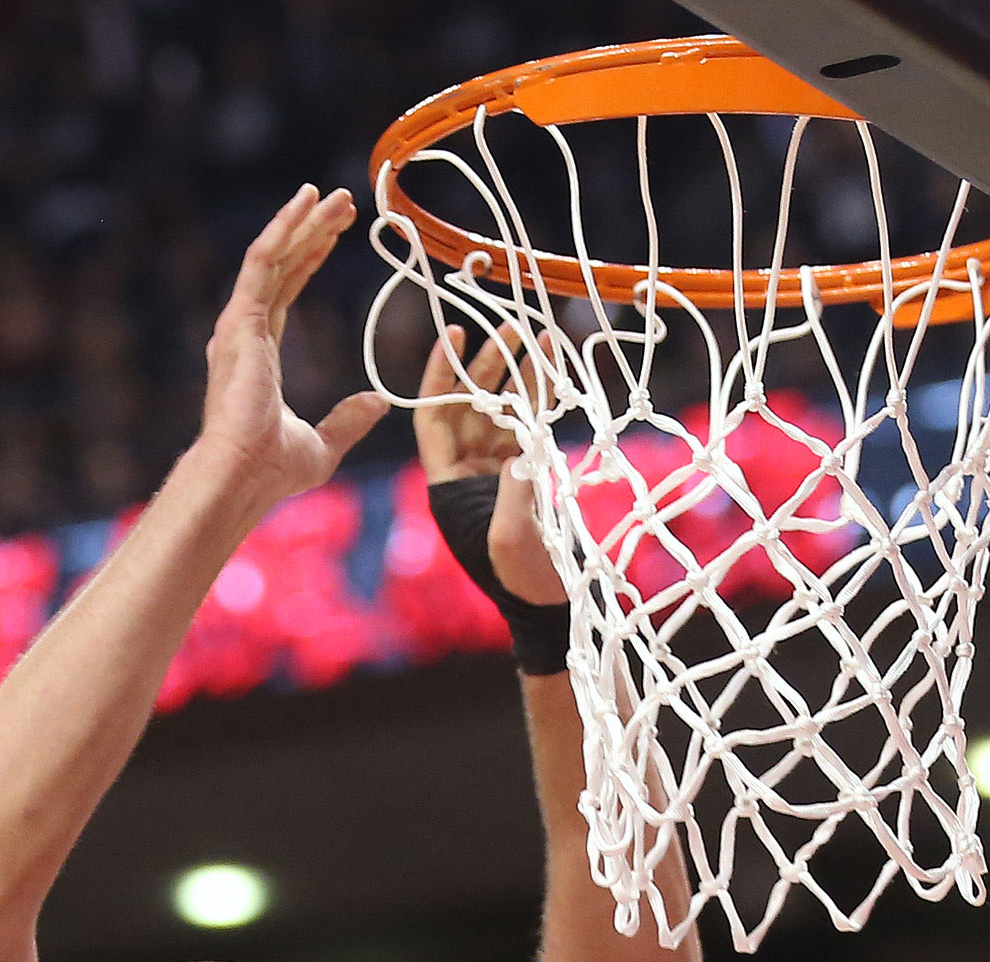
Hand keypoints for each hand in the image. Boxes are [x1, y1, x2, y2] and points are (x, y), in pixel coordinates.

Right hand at [195, 186, 387, 512]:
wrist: (243, 476)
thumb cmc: (271, 470)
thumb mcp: (323, 443)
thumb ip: (348, 420)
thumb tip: (379, 402)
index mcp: (258, 353)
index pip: (286, 291)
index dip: (310, 259)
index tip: (336, 234)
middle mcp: (244, 332)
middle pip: (281, 265)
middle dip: (310, 229)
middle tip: (342, 201)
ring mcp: (239, 324)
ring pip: (273, 256)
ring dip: (300, 221)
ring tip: (328, 193)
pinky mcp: (240, 320)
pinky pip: (263, 262)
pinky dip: (282, 230)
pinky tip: (303, 204)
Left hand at [415, 324, 559, 605]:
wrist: (548, 608)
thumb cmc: (521, 580)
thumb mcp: (511, 537)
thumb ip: (513, 491)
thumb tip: (523, 448)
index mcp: (446, 485)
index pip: (433, 418)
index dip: (439, 376)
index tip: (454, 336)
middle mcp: (467, 472)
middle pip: (470, 405)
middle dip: (490, 365)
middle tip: (513, 326)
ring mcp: (497, 471)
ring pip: (503, 410)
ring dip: (521, 375)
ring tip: (543, 338)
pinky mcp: (526, 476)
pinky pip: (529, 427)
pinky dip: (542, 400)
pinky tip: (556, 371)